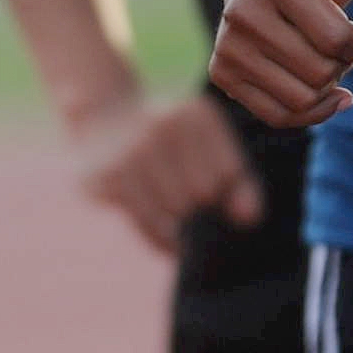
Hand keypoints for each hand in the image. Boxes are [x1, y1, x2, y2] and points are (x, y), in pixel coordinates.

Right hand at [70, 89, 264, 255]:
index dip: (222, 188)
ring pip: (176, 210)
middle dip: (198, 204)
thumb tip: (248, 220)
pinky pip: (148, 224)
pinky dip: (162, 238)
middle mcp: (164, 124)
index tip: (210, 181)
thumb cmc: (172, 147)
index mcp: (195, 114)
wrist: (103, 121)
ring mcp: (133, 149)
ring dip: (179, 223)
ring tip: (174, 212)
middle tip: (183, 194)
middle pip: (202, 193)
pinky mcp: (109, 176)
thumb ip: (240, 185)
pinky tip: (168, 235)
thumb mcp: (211, 152)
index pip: (227, 173)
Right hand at [209, 0, 352, 127]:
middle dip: (343, 66)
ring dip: (326, 89)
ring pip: (300, 100)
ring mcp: (227, 44)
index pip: (337, 38)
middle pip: (320, 73)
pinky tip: (324, 94)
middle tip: (341, 49)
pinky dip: (309, 113)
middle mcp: (242, 11)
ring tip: (325, 62)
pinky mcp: (221, 72)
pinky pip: (277, 116)